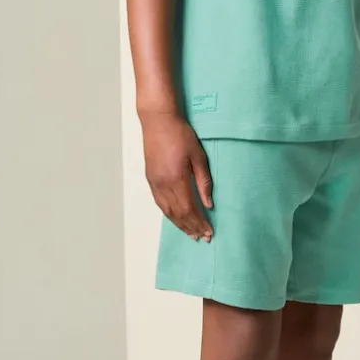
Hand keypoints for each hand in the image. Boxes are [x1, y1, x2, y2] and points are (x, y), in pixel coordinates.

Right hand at [140, 111, 213, 240]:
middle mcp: (163, 184)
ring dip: (179, 224)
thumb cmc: (180, 134)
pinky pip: (160, 203)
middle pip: (178, 214)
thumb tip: (209, 203)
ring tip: (190, 233)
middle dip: (191, 228)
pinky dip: (169, 214)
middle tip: (202, 238)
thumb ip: (203, 182)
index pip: (189, 209)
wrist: (158, 121)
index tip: (208, 232)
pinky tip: (175, 218)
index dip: (199, 223)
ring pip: (167, 211)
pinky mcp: (151, 178)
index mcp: (177, 179)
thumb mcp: (198, 156)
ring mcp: (155, 182)